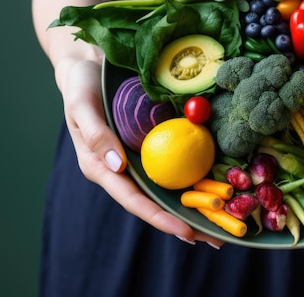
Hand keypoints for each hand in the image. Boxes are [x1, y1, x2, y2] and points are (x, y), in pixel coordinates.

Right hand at [57, 57, 224, 246]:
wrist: (89, 66)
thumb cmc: (80, 86)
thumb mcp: (81, 106)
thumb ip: (96, 136)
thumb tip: (117, 166)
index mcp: (101, 167)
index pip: (132, 199)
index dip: (159, 217)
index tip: (185, 231)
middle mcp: (121, 169)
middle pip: (154, 201)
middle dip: (183, 222)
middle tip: (216, 238)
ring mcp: (138, 158)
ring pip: (167, 187)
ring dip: (193, 205)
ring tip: (222, 222)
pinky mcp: (152, 144)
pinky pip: (173, 163)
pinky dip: (193, 176)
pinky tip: (216, 184)